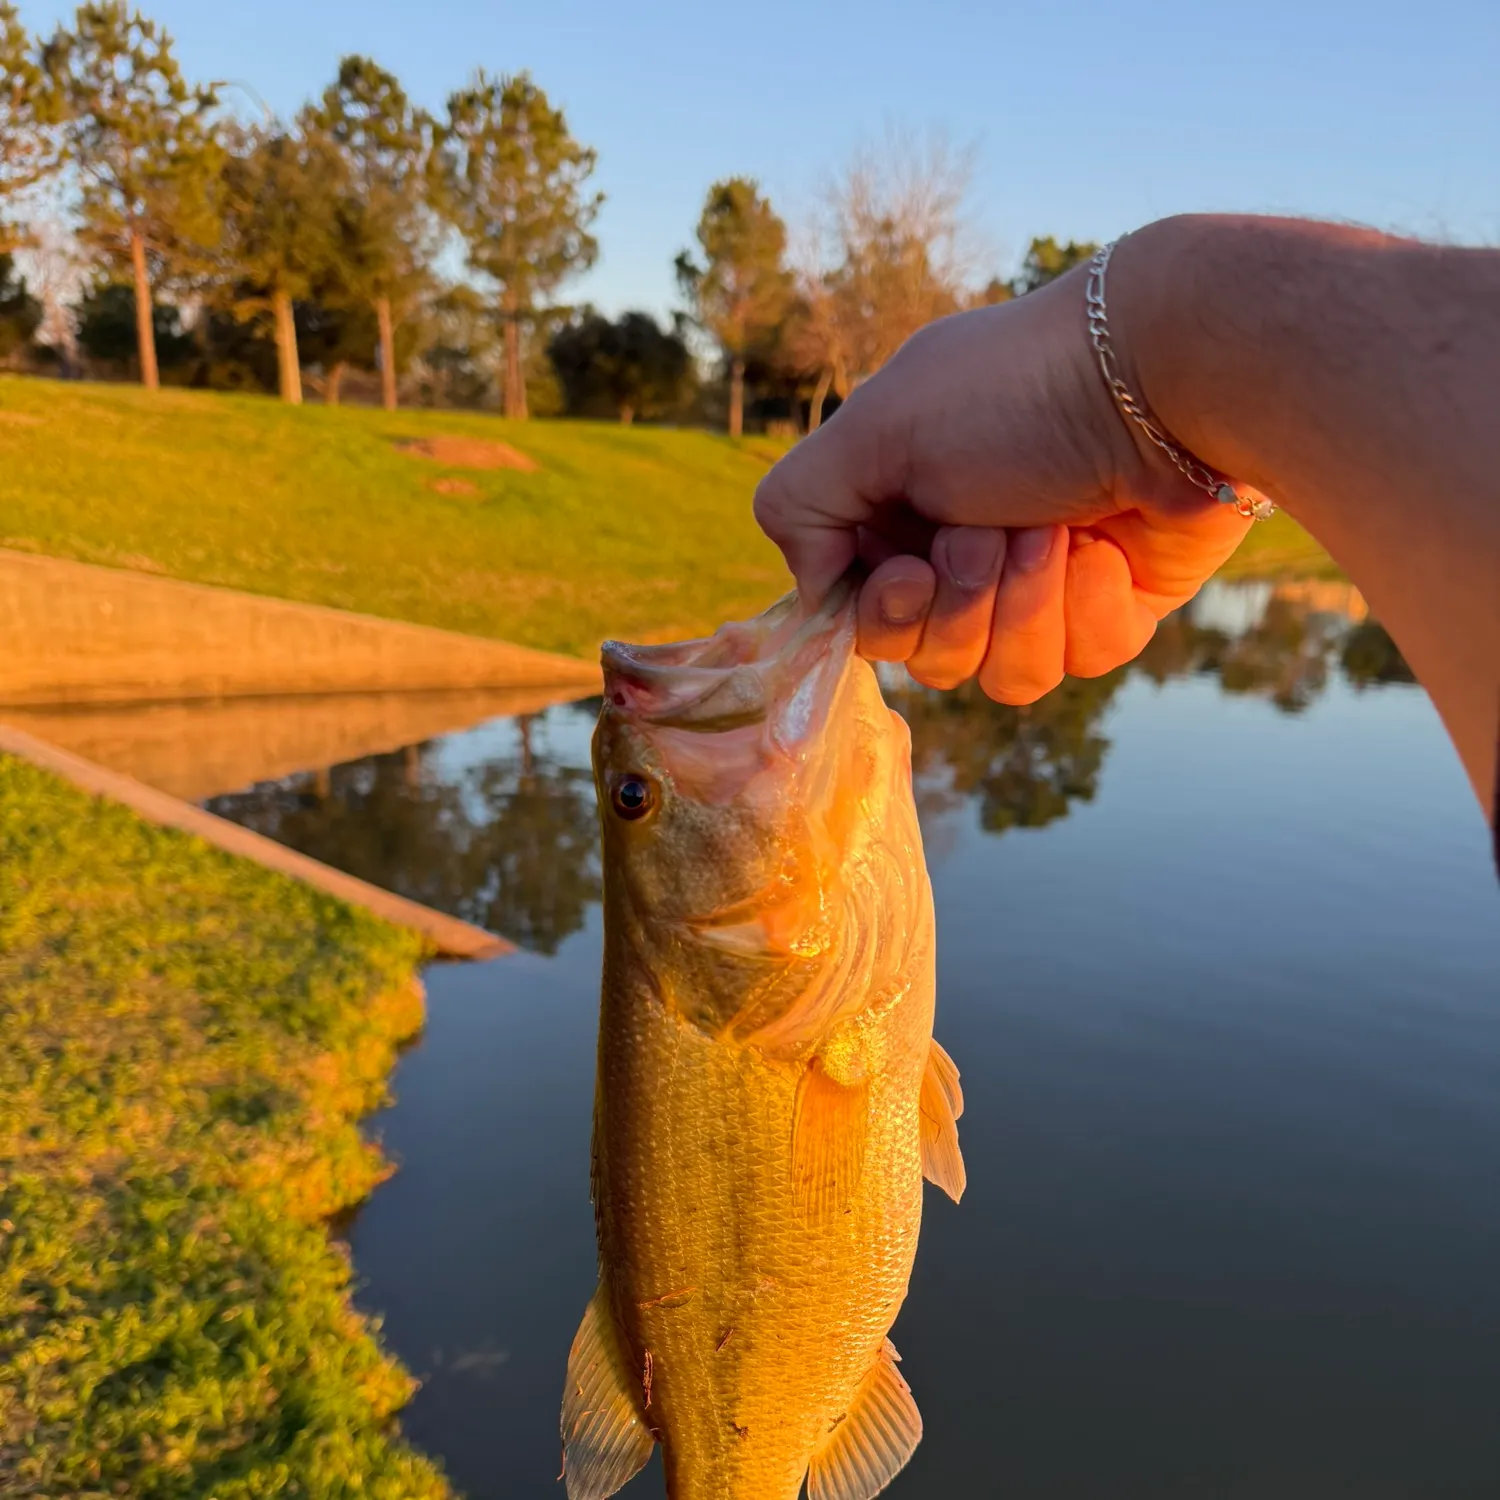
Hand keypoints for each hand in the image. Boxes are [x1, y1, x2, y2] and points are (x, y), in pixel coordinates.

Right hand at [753, 255, 1254, 701]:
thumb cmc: (1014, 394)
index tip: (912, 569)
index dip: (885, 614)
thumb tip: (815, 594)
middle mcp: (965, 556)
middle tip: (993, 527)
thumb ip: (798, 505)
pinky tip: (1106, 545)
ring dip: (1025, 604)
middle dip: (963, 601)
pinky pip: (1079, 661)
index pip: (864, 619)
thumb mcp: (876, 428)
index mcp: (902, 513)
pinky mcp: (1112, 609)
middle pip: (931, 658)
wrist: (1165, 380)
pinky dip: (1089, 605)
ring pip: (1004, 675)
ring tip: (1056, 527)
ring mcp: (1041, 588)